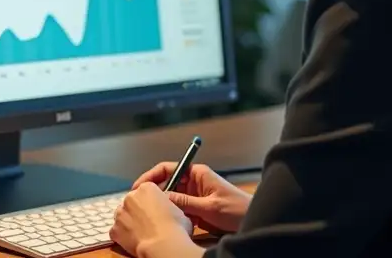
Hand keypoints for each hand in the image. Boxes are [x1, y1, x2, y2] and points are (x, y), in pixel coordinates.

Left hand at [110, 182, 198, 257]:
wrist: (163, 245)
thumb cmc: (175, 226)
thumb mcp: (178, 209)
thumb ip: (167, 205)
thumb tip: (166, 211)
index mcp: (147, 188)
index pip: (146, 190)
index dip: (151, 201)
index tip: (155, 209)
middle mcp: (130, 197)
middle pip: (132, 201)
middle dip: (138, 210)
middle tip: (149, 222)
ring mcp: (120, 213)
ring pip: (123, 215)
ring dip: (129, 221)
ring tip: (141, 232)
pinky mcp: (114, 230)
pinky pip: (117, 231)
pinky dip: (123, 235)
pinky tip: (134, 240)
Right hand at [133, 162, 251, 233]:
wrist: (253, 221)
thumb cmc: (236, 209)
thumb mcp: (209, 207)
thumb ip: (185, 202)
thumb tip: (162, 198)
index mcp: (197, 174)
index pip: (167, 168)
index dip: (151, 176)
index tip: (138, 187)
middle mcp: (193, 182)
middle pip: (166, 184)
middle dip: (153, 193)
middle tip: (139, 204)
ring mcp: (194, 196)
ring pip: (171, 199)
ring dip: (162, 206)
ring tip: (149, 215)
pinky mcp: (196, 209)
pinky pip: (178, 210)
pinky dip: (172, 215)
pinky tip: (165, 223)